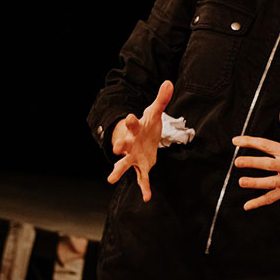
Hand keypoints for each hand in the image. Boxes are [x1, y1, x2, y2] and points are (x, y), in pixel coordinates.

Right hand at [106, 80, 173, 202]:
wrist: (142, 137)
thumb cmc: (146, 124)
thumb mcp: (155, 112)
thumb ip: (162, 99)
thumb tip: (169, 83)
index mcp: (135, 129)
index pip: (132, 123)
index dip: (131, 120)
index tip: (130, 117)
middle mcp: (130, 144)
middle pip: (123, 145)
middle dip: (119, 147)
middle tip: (115, 149)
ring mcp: (133, 156)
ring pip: (124, 164)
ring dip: (118, 170)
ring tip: (110, 178)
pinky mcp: (141, 166)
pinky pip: (141, 178)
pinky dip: (144, 187)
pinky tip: (146, 197)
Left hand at [232, 103, 279, 211]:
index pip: (267, 145)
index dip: (251, 142)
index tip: (236, 140)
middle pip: (268, 165)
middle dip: (253, 163)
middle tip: (238, 162)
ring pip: (269, 183)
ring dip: (255, 183)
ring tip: (241, 182)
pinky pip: (271, 198)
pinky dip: (259, 203)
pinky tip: (247, 205)